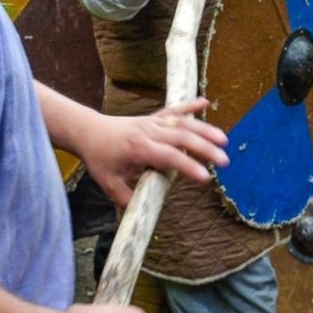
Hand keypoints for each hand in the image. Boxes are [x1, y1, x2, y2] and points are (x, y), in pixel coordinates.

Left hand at [80, 100, 229, 205]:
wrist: (88, 131)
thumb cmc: (99, 158)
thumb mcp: (109, 184)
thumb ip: (128, 198)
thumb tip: (145, 211)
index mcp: (138, 148)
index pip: (168, 157)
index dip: (187, 166)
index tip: (205, 178)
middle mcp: (148, 132)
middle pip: (181, 137)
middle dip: (205, 148)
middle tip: (224, 161)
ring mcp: (152, 123)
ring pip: (182, 123)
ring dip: (204, 129)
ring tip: (223, 140)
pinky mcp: (153, 118)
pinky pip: (173, 110)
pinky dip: (190, 105)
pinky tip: (205, 101)